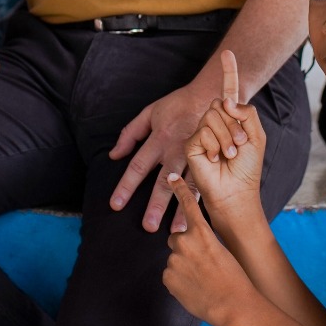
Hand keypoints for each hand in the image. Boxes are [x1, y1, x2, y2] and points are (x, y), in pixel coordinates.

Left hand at [108, 80, 214, 231]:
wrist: (212, 94)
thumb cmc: (178, 104)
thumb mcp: (150, 112)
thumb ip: (130, 133)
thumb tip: (114, 155)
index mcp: (159, 139)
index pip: (138, 166)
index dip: (126, 186)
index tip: (116, 205)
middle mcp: (176, 150)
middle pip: (163, 182)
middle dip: (155, 205)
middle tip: (148, 227)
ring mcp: (196, 156)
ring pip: (187, 186)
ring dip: (182, 210)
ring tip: (177, 231)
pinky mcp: (211, 159)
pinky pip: (206, 182)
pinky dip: (202, 201)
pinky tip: (200, 218)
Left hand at [163, 174, 255, 325]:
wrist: (233, 306)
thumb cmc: (235, 279)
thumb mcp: (222, 251)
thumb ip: (203, 244)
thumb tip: (192, 249)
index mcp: (202, 232)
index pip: (188, 205)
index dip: (179, 189)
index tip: (171, 177)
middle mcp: (185, 242)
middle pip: (177, 239)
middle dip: (185, 248)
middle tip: (202, 264)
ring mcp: (174, 260)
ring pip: (175, 259)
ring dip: (183, 267)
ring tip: (201, 280)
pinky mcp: (168, 278)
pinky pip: (171, 276)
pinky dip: (179, 282)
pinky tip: (194, 289)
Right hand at [184, 51, 267, 229]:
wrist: (236, 191)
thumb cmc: (247, 168)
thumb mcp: (256, 135)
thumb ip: (246, 112)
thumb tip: (226, 101)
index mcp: (231, 119)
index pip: (229, 90)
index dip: (229, 71)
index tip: (228, 53)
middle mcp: (214, 123)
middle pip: (222, 104)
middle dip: (235, 125)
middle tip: (238, 146)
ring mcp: (201, 132)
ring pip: (214, 116)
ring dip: (227, 137)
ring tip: (228, 155)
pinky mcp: (191, 144)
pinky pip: (205, 131)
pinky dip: (216, 145)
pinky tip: (216, 159)